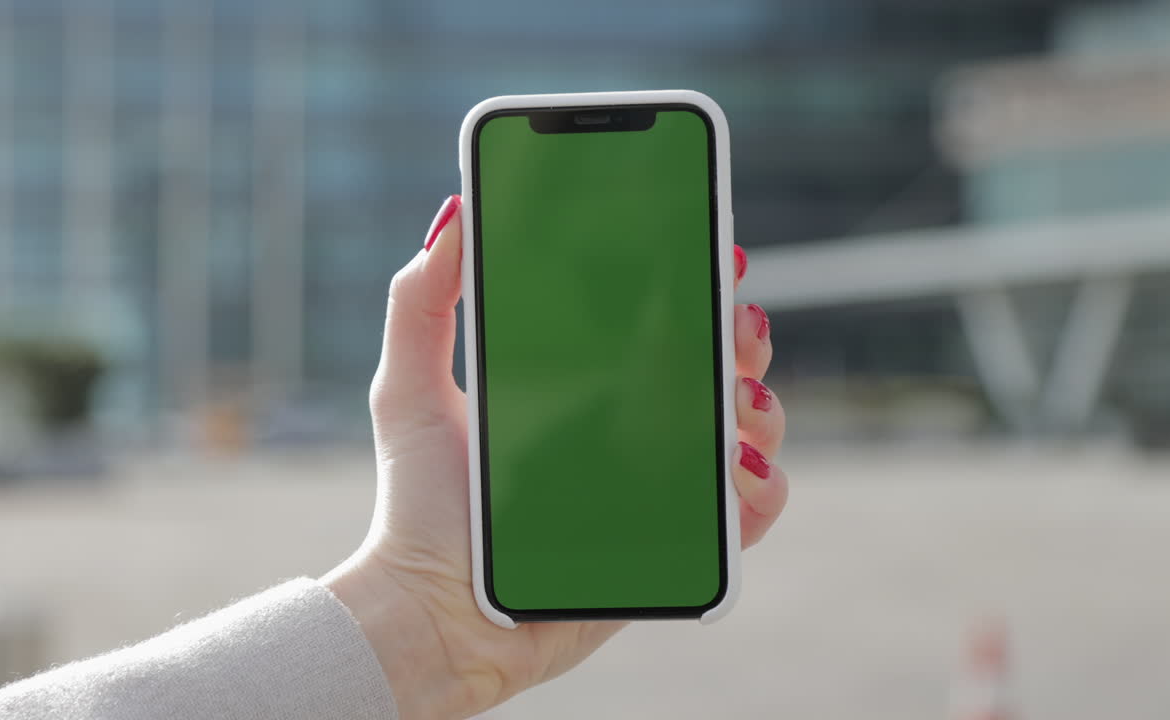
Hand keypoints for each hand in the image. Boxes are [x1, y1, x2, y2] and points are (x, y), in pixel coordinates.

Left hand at [322, 195, 788, 719]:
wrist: (436, 610)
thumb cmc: (420, 503)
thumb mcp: (409, 388)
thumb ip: (422, 300)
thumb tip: (455, 212)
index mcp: (582, 385)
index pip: (653, 323)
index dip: (692, 283)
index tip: (713, 251)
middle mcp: (628, 428)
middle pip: (714, 366)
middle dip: (741, 333)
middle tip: (736, 318)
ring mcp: (658, 485)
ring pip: (746, 429)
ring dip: (760, 402)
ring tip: (737, 397)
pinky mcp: (676, 547)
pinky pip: (745, 512)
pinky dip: (760, 486)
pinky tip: (736, 466)